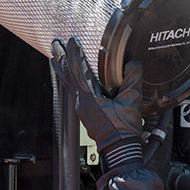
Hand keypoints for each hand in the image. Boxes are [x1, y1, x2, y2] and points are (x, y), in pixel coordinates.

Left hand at [51, 38, 143, 168]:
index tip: (71, 40)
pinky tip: (72, 78)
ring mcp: (83, 109)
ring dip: (64, 69)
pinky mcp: (87, 113)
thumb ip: (133, 80)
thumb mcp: (131, 101)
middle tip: (55, 44)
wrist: (120, 149)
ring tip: (55, 57)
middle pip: (68, 76)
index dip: (74, 53)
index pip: (78, 70)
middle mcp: (81, 103)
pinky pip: (75, 91)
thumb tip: (134, 64)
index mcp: (88, 99)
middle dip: (62, 58)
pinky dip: (71, 80)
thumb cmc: (123, 130)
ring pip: (69, 84)